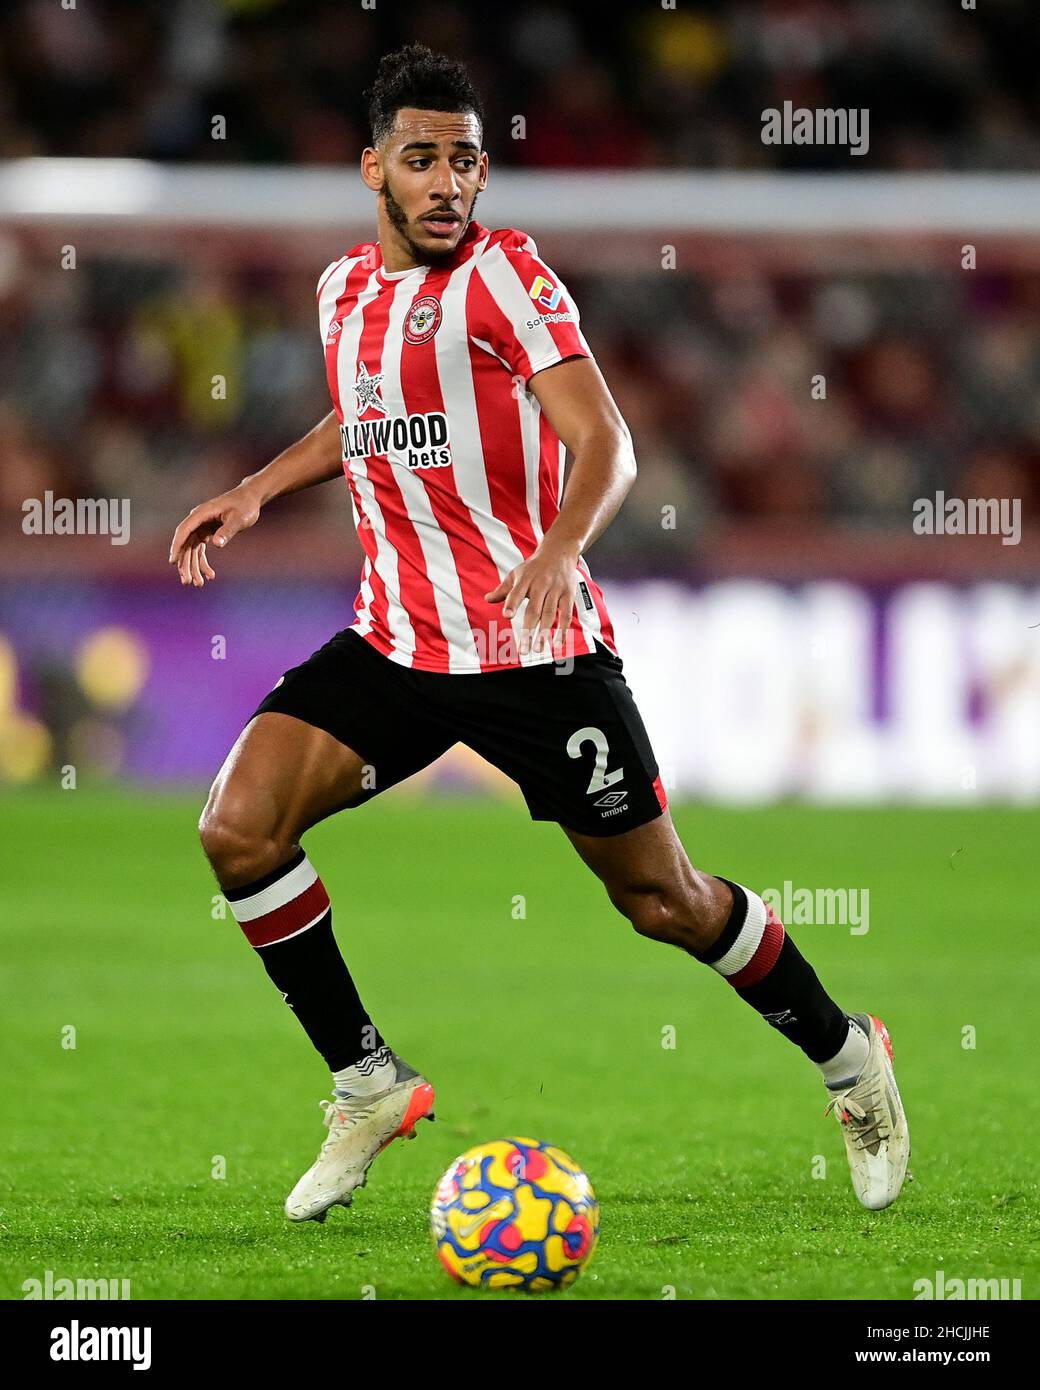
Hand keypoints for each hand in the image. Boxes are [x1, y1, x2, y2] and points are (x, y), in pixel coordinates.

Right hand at [168, 482, 261, 586]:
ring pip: (192, 549)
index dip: (177, 546)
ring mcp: (201, 526)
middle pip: (186, 543)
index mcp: (201, 514)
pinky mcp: (207, 532)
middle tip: (187, 581)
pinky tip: (210, 575)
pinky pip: (200, 550)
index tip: (173, 561)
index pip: (184, 530)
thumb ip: (227, 531)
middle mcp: (198, 520)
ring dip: (194, 567)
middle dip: (185, 563)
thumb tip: (216, 544)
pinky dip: (203, 562)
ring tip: (198, 584)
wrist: (250, 499)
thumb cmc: (245, 506)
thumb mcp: (239, 519)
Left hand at [485, 535, 579, 656]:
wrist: (559, 552)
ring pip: (550, 615)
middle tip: (523, 649)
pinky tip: (558, 644)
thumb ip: (503, 590)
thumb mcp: (516, 574)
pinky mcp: (568, 594)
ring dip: (544, 634)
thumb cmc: (534, 567)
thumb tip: (487, 599)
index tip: (507, 616)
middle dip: (528, 630)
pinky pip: (566, 614)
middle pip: (534, 610)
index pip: (517, 592)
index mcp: (525, 579)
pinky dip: (563, 630)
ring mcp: (556, 590)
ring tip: (538, 649)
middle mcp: (541, 584)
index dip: (512, 603)